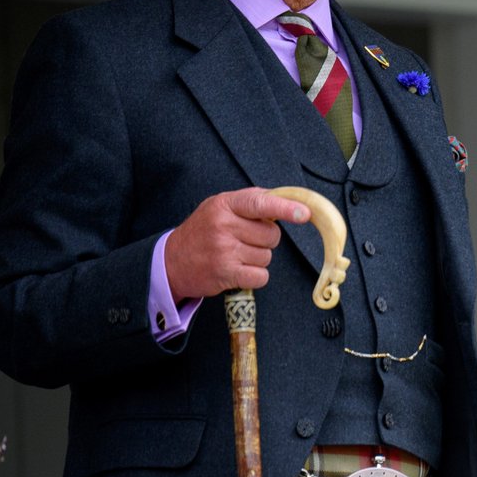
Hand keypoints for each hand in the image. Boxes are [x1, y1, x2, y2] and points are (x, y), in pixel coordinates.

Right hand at [164, 187, 310, 302]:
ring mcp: (224, 250)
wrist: (172, 261)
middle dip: (264, 240)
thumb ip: (251, 201)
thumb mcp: (219, 206)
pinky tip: (238, 271)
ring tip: (235, 255)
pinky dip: (255, 276)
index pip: (260, 203)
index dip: (286, 208)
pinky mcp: (226, 273)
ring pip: (267, 256)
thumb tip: (287, 200)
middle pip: (271, 235)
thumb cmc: (203, 231)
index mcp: (225, 204)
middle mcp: (223, 225)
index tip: (305, 214)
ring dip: (257, 259)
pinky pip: (260, 276)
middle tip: (243, 240)